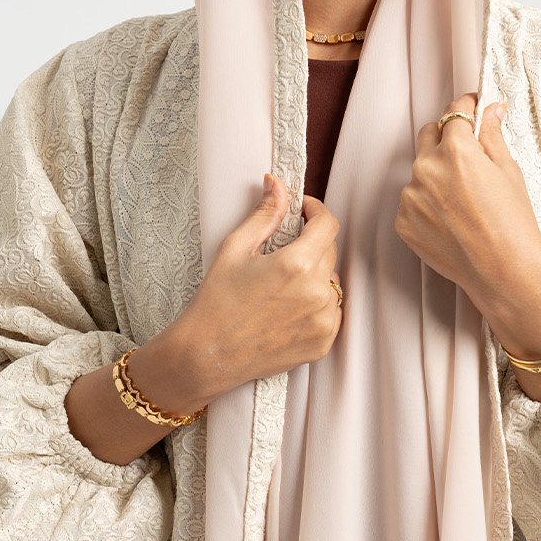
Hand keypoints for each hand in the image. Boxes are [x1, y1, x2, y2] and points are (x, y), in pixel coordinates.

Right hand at [180, 174, 342, 397]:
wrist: (208, 355)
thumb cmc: (216, 301)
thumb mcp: (235, 249)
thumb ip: (265, 214)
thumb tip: (278, 184)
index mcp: (297, 264)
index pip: (328, 224)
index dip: (316, 211)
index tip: (303, 211)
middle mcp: (317, 293)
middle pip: (330, 252)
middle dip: (311, 244)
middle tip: (281, 252)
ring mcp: (324, 321)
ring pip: (332, 282)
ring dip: (315, 276)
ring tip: (281, 287)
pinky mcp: (324, 342)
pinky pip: (331, 311)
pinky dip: (316, 305)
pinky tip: (286, 309)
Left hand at [393, 92, 540, 316]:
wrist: (503, 272)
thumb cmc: (514, 222)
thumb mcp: (508, 171)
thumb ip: (491, 135)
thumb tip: (490, 109)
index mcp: (455, 150)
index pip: (454, 113)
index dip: (466, 106)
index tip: (472, 107)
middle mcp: (425, 169)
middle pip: (429, 136)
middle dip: (447, 138)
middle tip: (469, 154)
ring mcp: (410, 198)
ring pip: (420, 172)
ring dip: (436, 176)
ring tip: (463, 201)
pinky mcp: (403, 223)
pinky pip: (412, 203)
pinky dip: (427, 205)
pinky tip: (451, 221)